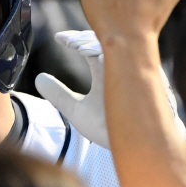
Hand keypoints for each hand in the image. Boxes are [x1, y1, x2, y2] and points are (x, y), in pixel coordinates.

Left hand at [36, 30, 185, 147]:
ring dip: (102, 45)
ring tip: (79, 47)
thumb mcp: (76, 110)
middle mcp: (121, 68)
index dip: (76, 39)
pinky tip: (100, 58)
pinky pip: (134, 63)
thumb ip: (58, 94)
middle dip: (89, 37)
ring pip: (122, 49)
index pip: (93, 44)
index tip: (59, 38)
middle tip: (69, 41)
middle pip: (108, 40)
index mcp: (107, 70)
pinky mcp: (148, 84)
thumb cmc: (107, 128)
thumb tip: (38, 78)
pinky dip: (117, 59)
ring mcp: (136, 75)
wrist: (131, 150)